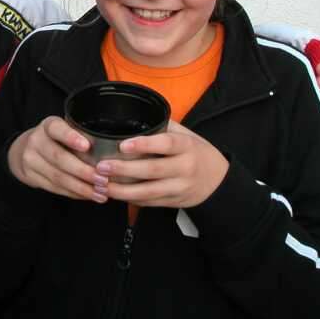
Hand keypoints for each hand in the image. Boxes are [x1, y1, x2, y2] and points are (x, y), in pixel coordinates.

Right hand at [8, 116, 109, 202]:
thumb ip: (79, 136)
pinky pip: (55, 188)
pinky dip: (74, 193)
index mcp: (48, 126)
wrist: (23, 150)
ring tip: (101, 193)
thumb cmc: (54, 139)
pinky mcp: (30, 176)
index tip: (87, 146)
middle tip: (103, 180)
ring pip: (58, 177)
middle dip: (83, 171)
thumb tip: (109, 150)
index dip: (71, 137)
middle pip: (59, 158)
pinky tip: (88, 195)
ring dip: (81, 187)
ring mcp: (31, 160)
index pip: (57, 129)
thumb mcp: (62, 130)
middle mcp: (36, 141)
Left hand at [99, 121, 228, 207]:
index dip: (145, 144)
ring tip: (102, 184)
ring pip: (149, 191)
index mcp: (186, 146)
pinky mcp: (174, 202)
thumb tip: (132, 116)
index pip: (166, 144)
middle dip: (124, 170)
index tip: (123, 145)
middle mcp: (185, 167)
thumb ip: (162, 127)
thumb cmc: (195, 151)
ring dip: (122, 190)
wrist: (218, 179)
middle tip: (101, 166)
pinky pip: (150, 202)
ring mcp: (180, 187)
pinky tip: (114, 194)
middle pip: (152, 170)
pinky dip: (130, 199)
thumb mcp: (185, 134)